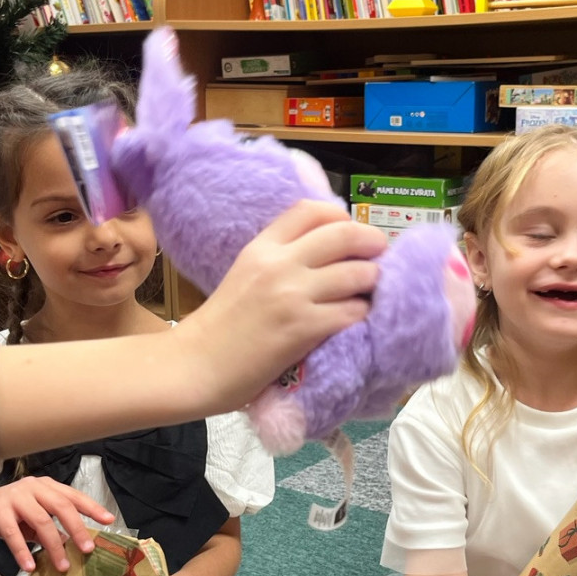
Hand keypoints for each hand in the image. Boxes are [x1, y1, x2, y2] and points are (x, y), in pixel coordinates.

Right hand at [0, 477, 112, 573]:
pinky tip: (29, 567)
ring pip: (41, 521)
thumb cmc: (8, 516)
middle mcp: (32, 487)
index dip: (92, 508)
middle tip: (87, 549)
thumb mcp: (34, 521)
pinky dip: (23, 552)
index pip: (73, 496)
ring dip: (53, 545)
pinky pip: (13, 534)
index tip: (109, 521)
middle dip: (77, 528)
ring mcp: (14, 497)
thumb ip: (53, 529)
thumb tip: (75, 544)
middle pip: (61, 506)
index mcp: (46, 486)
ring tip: (62, 566)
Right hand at [185, 201, 385, 410]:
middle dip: (371, 242)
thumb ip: (278, 260)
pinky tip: (357, 319)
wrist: (196, 365)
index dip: (341, 215)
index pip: (311, 210)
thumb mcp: (244, 275)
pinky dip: (362, 314)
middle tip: (380, 253)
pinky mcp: (303, 328)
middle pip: (343, 234)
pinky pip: (352, 312)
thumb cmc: (220, 327)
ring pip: (356, 273)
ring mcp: (292, 295)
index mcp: (262, 247)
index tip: (352, 231)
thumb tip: (322, 255)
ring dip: (371, 281)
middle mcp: (279, 264)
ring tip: (370, 291)